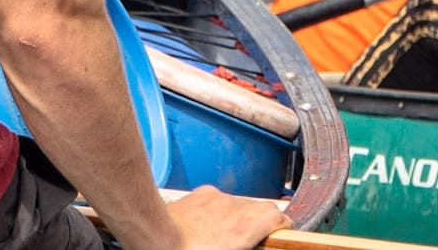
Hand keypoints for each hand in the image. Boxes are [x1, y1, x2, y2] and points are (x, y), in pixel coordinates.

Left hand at [161, 185, 290, 249]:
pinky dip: (223, 209)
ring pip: (242, 202)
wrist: (154, 237)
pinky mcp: (202, 193)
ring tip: (229, 234)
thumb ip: (245, 243)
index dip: (282, 225)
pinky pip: (222, 199)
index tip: (282, 233)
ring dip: (242, 215)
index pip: (278, 216)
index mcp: (243, 228)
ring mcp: (217, 198)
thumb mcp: (228, 249)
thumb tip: (249, 241)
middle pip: (262, 207)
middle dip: (263, 221)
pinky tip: (211, 224)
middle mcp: (234, 207)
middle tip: (256, 237)